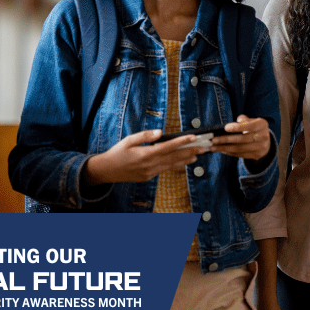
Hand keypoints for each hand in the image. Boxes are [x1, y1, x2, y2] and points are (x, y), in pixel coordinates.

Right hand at [82, 129, 205, 184]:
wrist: (107, 171)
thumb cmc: (117, 153)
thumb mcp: (128, 140)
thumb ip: (145, 135)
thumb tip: (160, 132)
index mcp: (145, 154)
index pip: (168, 147)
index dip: (182, 142)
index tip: (194, 138)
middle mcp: (150, 165)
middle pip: (174, 157)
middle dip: (190, 152)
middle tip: (203, 147)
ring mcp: (150, 173)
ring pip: (171, 165)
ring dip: (185, 160)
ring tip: (197, 155)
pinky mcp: (149, 177)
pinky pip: (165, 170)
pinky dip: (175, 165)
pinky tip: (182, 161)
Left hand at [211, 115, 271, 159]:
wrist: (266, 141)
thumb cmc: (253, 127)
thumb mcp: (251, 120)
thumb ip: (242, 120)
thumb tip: (227, 127)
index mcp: (262, 125)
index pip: (250, 126)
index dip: (238, 127)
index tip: (225, 128)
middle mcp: (263, 136)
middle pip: (243, 139)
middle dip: (226, 140)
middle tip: (214, 140)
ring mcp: (261, 147)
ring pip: (240, 148)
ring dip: (225, 148)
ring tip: (213, 147)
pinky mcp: (256, 155)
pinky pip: (240, 154)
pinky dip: (229, 152)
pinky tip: (221, 150)